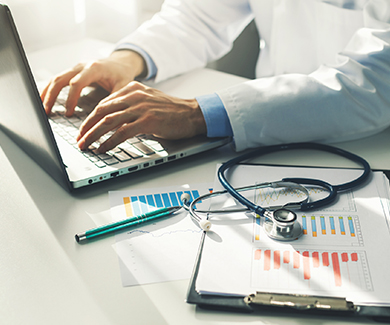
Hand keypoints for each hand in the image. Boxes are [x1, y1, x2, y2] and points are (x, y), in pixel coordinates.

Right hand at [40, 50, 145, 115]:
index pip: (77, 83)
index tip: (69, 113)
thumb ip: (115, 99)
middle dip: (52, 96)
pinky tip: (44, 100)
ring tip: (42, 108)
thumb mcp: (123, 86)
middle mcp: (82, 66)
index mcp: (94, 68)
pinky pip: (57, 79)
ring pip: (56, 78)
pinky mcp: (73, 72)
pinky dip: (49, 89)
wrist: (121, 63)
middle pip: (61, 79)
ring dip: (47, 93)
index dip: (71, 99)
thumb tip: (105, 116)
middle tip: (47, 112)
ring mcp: (75, 68)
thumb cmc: (122, 75)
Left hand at [76, 81, 206, 151]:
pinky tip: (103, 148)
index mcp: (132, 89)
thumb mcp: (148, 101)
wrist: (193, 114)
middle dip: (87, 127)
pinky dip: (110, 141)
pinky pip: (122, 132)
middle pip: (102, 111)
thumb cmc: (172, 111)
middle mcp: (134, 96)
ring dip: (94, 135)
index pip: (104, 103)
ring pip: (109, 121)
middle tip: (79, 139)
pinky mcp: (147, 121)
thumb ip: (131, 106)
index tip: (84, 129)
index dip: (91, 118)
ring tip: (86, 145)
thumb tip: (113, 121)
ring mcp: (141, 108)